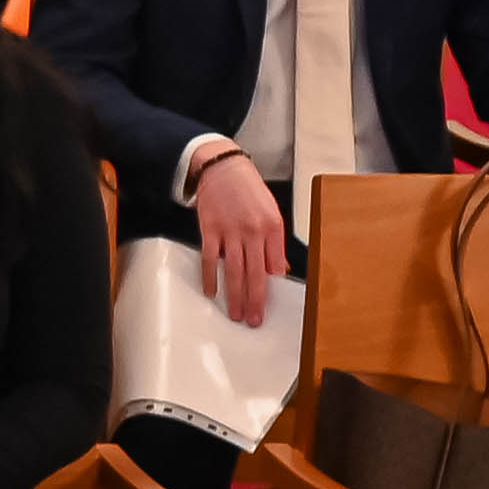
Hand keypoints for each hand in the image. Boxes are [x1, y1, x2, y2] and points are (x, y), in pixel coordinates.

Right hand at [190, 146, 288, 328]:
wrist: (224, 168)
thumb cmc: (248, 190)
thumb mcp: (271, 212)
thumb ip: (274, 242)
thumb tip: (277, 269)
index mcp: (272, 228)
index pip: (274, 266)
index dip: (271, 289)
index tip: (268, 306)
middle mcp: (253, 231)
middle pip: (255, 274)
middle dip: (255, 301)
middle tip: (254, 319)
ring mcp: (230, 232)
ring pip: (235, 271)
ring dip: (235, 296)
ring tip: (236, 313)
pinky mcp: (210, 230)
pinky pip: (211, 259)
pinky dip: (210, 277)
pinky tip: (212, 291)